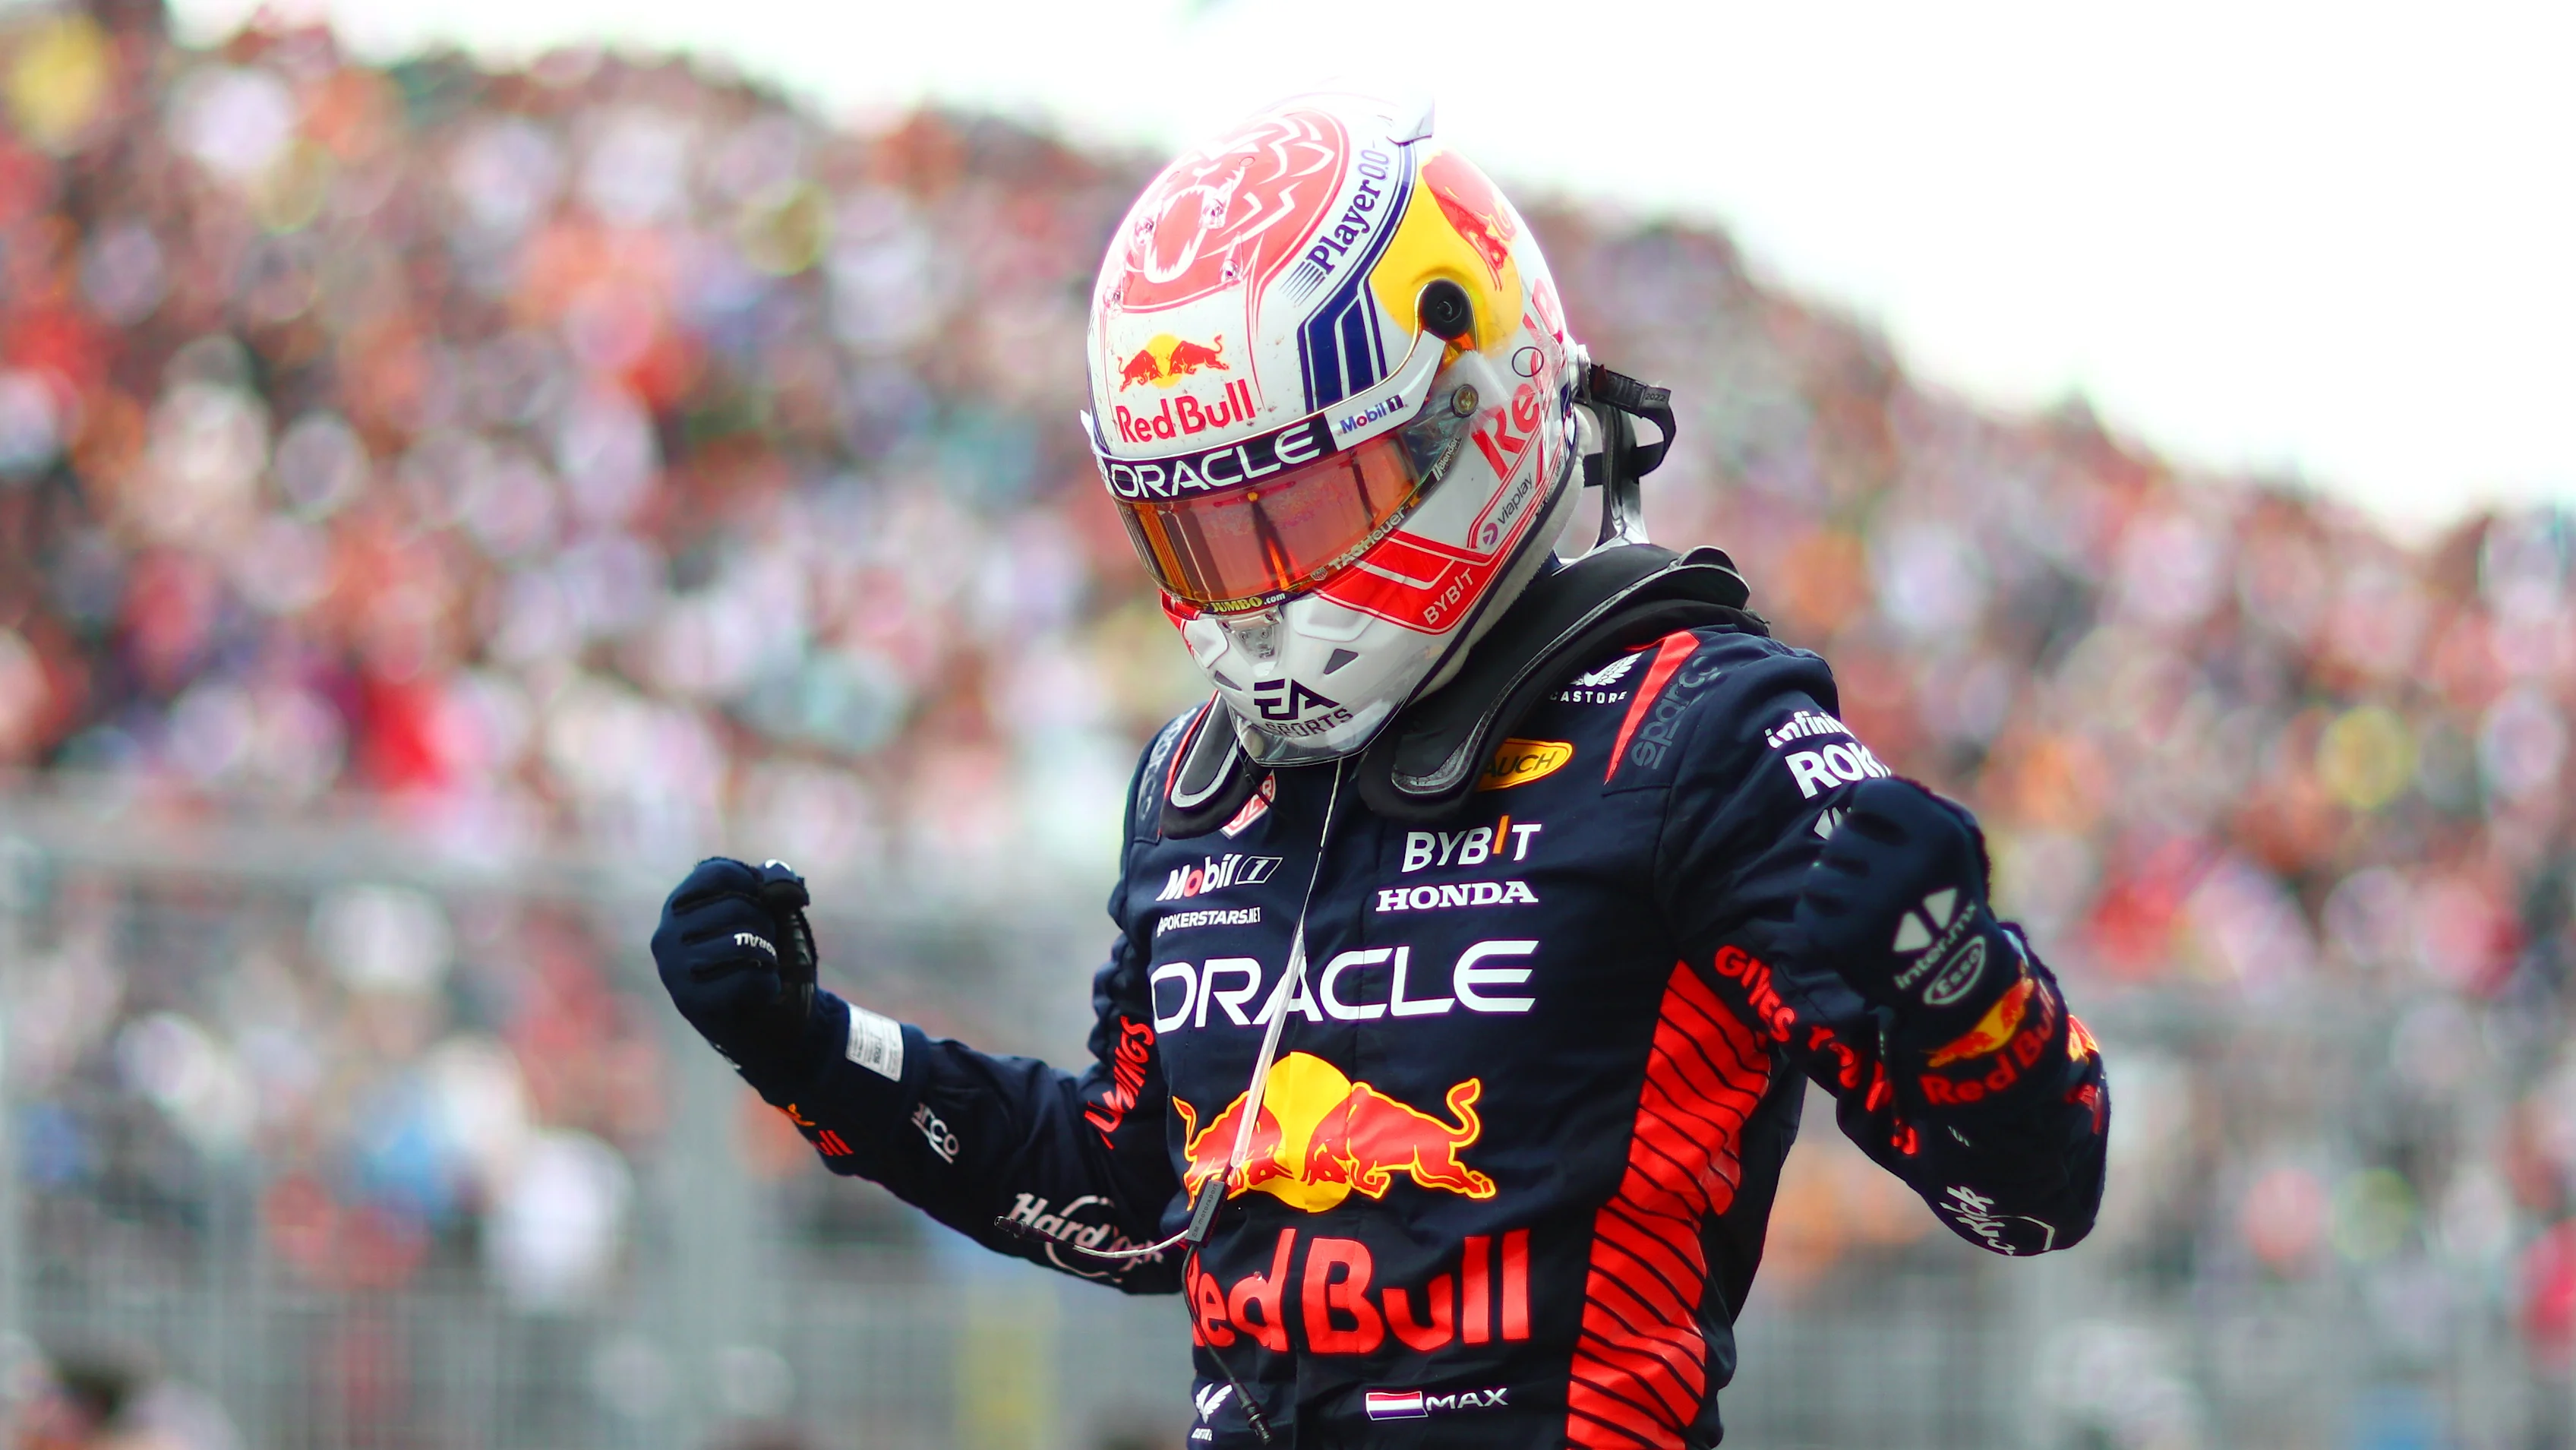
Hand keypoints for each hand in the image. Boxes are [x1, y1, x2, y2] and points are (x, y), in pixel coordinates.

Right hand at [651, 856, 818, 1066]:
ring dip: (770, 956)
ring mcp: (672, 968)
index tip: (764, 910)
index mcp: (681, 903)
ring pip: (743, 942)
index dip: (758, 889)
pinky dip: (769, 984)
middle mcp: (667, 932)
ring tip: (762, 967)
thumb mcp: (777, 910)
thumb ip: (776, 884)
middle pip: (738, 906)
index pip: (721, 873)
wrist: (775, 1021)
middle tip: (766, 947)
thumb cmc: (770, 957)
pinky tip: (759, 992)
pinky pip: (747, 978)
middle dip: (769, 926)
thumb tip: (778, 877)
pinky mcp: (689, 1001)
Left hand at [1794, 778, 2024, 1038]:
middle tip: (1880, 874)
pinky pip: (1807, 909)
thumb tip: (1858, 786)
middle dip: (1856, 850)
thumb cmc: (1947, 891)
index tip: (1886, 830)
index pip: (1872, 794)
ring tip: (1864, 900)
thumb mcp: (1955, 838)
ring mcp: (1871, 908)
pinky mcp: (1843, 941)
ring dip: (1836, 883)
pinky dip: (1823, 916)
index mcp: (1937, 836)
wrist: (1954, 973)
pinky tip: (1853, 926)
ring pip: (1819, 872)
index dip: (1873, 810)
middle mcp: (1904, 870)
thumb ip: (1914, 801)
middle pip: (1843, 833)